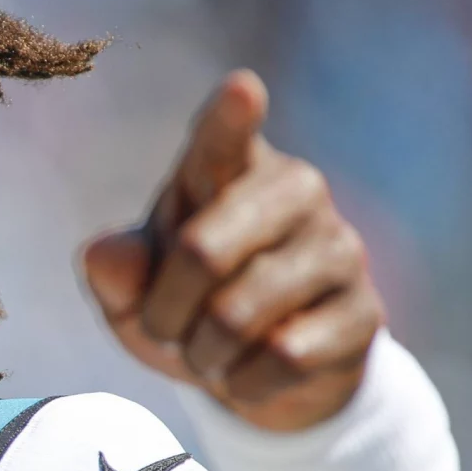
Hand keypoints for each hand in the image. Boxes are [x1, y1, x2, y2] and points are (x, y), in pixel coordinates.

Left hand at [81, 70, 384, 431]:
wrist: (258, 376)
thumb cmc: (185, 310)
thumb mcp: (134, 296)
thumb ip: (115, 271)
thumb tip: (106, 254)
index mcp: (228, 171)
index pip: (224, 139)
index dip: (229, 117)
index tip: (240, 88)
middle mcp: (294, 192)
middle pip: (201, 253)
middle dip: (163, 312)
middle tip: (165, 330)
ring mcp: (338, 248)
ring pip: (238, 315)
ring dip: (203, 354)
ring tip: (209, 354)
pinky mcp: (365, 313)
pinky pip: (283, 358)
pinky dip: (245, 383)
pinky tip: (253, 374)